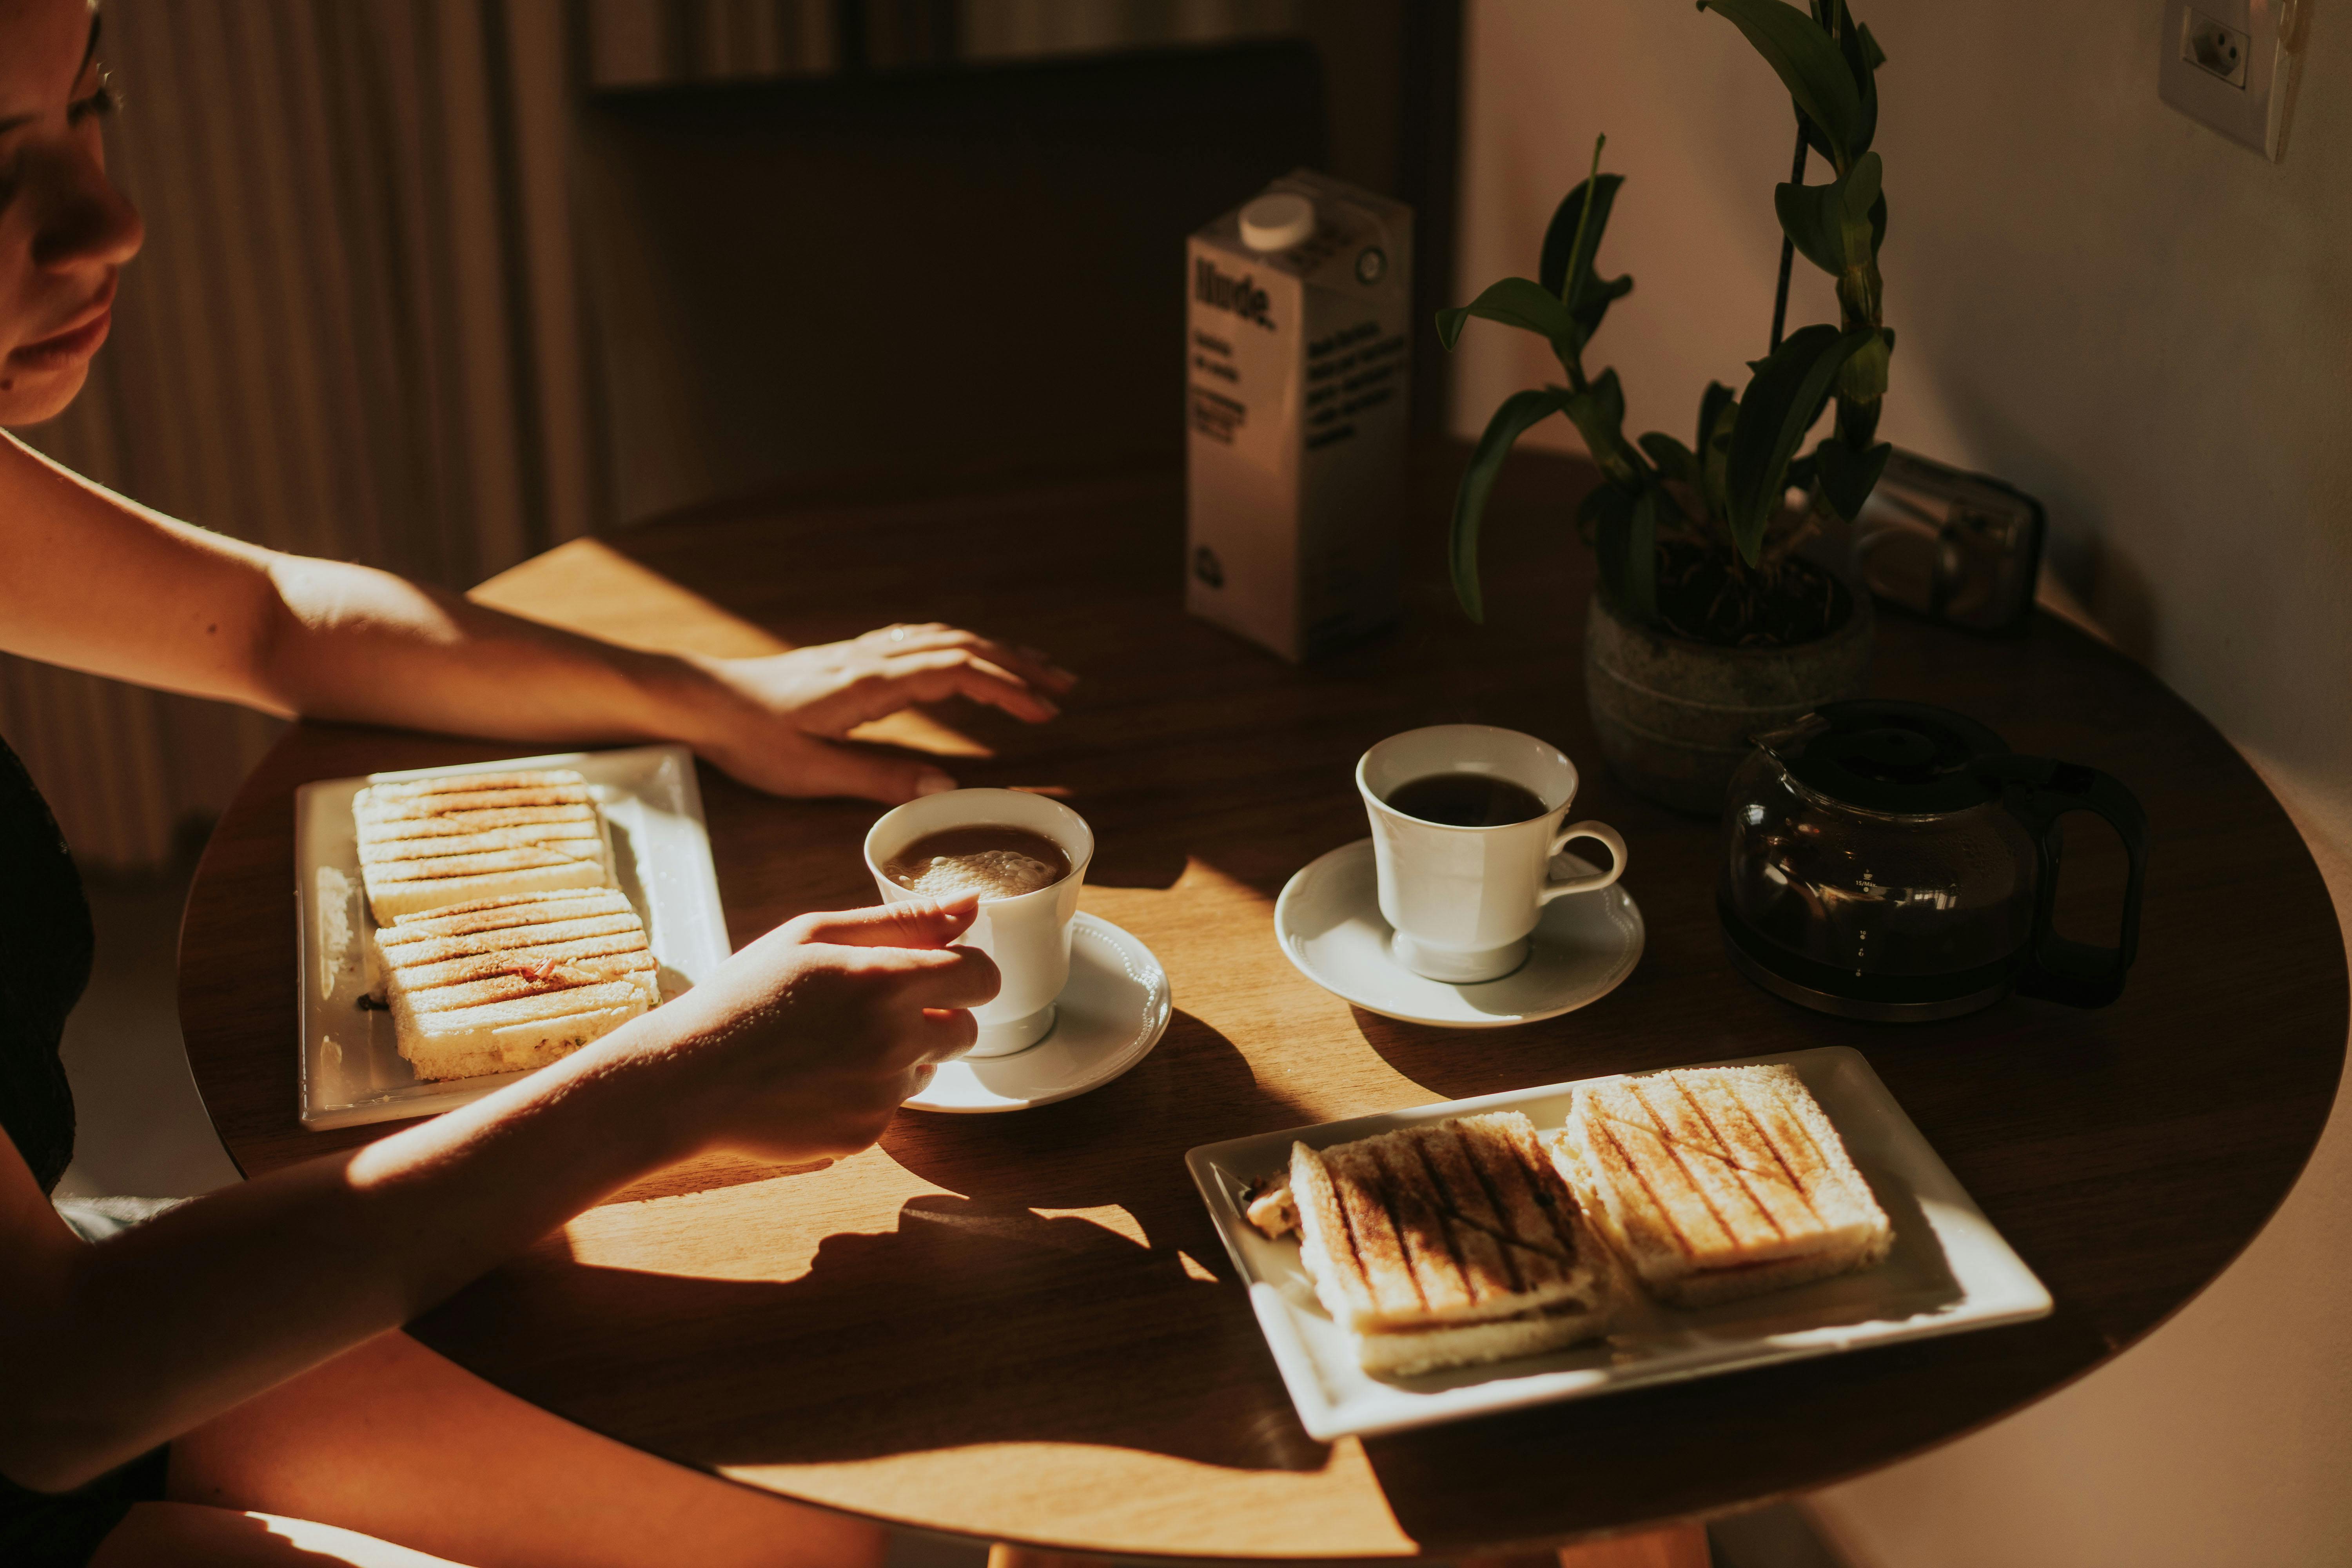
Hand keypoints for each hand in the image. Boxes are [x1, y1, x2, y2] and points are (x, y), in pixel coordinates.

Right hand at [607, 897, 997, 1164]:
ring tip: (831, 1043)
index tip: (937, 970)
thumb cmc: (744, 996)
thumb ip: (902, 919)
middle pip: (967, 1030)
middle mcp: (896, 1042)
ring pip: (927, 1069)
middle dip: (938, 1014)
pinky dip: (866, 1091)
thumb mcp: (813, 935)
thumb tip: (971, 902)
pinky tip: (815, 1078)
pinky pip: (889, 1107)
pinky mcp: (864, 1134)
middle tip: (876, 1006)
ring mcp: (882, 1094)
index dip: (966, 971)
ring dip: (899, 1054)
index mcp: (886, 982)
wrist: (685, 1080)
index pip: (982, 977)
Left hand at [687, 623, 1077, 801]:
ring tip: (1036, 671)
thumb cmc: (751, 739)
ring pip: (946, 638)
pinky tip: (974, 659)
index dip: (1007, 688)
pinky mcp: (856, 659)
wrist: (703, 700)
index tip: (1046, 710)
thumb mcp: (811, 771)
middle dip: (1020, 664)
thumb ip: (880, 778)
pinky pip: (924, 640)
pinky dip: (963, 646)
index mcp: (871, 683)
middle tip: (1065, 687)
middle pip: (964, 646)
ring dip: (996, 651)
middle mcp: (874, 658)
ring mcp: (866, 654)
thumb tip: (946, 784)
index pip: (957, 672)